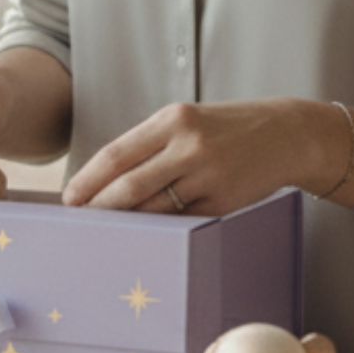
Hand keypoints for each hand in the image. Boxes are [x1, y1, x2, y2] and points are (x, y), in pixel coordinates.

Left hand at [62, 97, 311, 215]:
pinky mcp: (223, 201)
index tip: (69, 198)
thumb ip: (149, 145)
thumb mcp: (185, 121)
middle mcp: (188, 146)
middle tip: (81, 221)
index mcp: (172, 120)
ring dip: (128, 222)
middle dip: (100, 207)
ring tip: (108, 230)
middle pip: (129, 186)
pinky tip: (147, 232)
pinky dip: (160, 227)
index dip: (88, 180)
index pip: (116, 154)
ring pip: (154, 208)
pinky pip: (181, 220)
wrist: (284, 134)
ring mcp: (208, 175)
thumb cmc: (224, 129)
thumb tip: (105, 180)